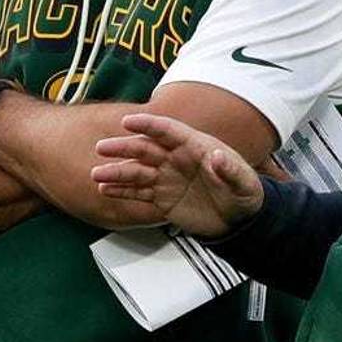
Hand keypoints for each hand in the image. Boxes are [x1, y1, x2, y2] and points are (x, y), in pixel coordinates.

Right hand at [91, 113, 263, 237]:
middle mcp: (176, 158)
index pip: (169, 130)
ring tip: (98, 174)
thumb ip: (229, 170)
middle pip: (146, 148)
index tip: (129, 122)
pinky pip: (138, 192)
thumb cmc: (244, 194)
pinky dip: (121, 190)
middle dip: (124, 147)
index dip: (148, 125)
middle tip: (103, 148)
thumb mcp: (243, 182)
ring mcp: (167, 177)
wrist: (239, 220)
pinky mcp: (162, 196)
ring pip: (137, 171)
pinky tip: (106, 189)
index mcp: (196, 146)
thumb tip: (218, 158)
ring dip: (117, 171)